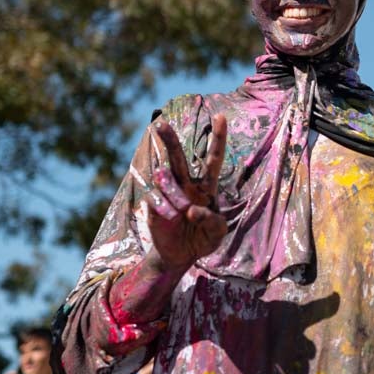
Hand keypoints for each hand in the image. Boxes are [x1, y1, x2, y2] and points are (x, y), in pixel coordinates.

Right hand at [144, 114, 228, 273]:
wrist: (180, 256)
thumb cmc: (203, 240)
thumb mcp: (217, 234)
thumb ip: (212, 221)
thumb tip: (192, 208)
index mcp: (206, 187)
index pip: (213, 159)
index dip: (218, 138)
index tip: (220, 117)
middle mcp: (186, 185)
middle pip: (177, 157)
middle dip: (170, 140)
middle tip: (161, 124)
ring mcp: (167, 194)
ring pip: (164, 179)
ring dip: (173, 193)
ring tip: (180, 210)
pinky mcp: (152, 205)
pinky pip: (154, 199)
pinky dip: (164, 208)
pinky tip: (170, 218)